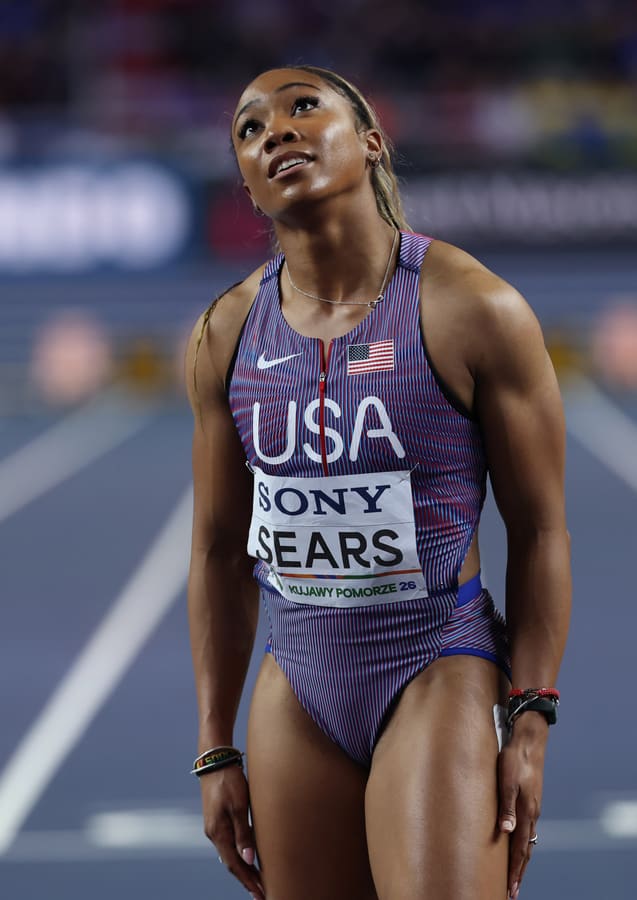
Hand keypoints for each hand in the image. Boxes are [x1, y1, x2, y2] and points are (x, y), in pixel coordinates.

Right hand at [200, 764, 264, 898]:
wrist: (215, 759)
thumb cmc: (228, 779)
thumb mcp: (239, 805)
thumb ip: (244, 833)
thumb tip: (248, 860)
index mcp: (218, 832)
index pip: (234, 864)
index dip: (248, 880)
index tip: (261, 893)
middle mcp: (214, 832)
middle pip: (231, 863)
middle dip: (246, 879)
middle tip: (262, 893)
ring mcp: (215, 825)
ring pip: (230, 854)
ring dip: (243, 868)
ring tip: (257, 880)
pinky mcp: (219, 818)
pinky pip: (230, 842)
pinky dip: (239, 853)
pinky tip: (248, 856)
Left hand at [497, 713, 547, 899]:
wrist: (529, 740)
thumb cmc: (514, 759)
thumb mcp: (506, 781)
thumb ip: (506, 806)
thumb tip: (506, 831)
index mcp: (526, 811)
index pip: (520, 848)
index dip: (514, 870)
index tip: (510, 888)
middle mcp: (532, 813)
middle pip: (526, 849)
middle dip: (519, 871)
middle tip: (512, 891)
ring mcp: (533, 807)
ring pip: (529, 840)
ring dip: (522, 859)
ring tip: (516, 874)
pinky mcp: (531, 800)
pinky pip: (528, 829)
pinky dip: (524, 843)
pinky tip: (519, 844)